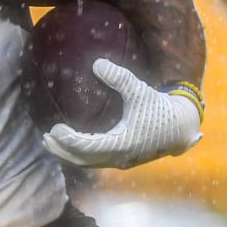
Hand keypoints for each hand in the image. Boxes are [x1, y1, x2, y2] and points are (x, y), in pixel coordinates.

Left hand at [42, 59, 201, 168]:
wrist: (181, 126)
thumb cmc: (160, 108)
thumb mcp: (140, 90)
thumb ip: (119, 78)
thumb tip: (97, 63)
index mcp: (122, 144)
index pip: (86, 148)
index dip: (68, 141)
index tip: (53, 129)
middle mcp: (119, 157)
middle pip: (82, 160)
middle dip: (62, 151)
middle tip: (45, 137)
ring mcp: (121, 160)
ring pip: (88, 163)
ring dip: (69, 154)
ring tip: (52, 142)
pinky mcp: (123, 158)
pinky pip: (96, 160)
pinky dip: (81, 154)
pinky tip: (73, 143)